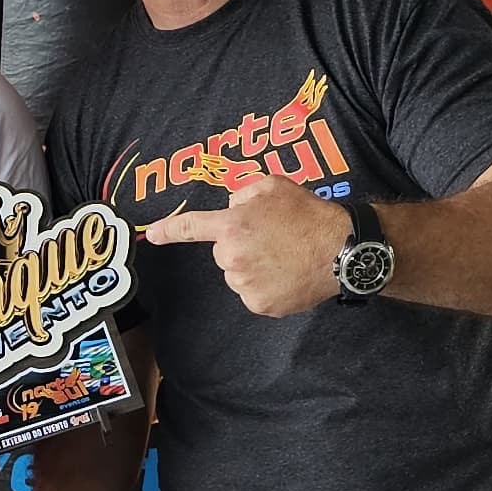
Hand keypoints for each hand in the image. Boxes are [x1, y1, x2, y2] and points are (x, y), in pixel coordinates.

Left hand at [143, 172, 352, 315]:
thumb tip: (231, 207)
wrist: (341, 250)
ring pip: (238, 275)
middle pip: (224, 253)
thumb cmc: (309, 215)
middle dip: (241, 245)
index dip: (168, 230)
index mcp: (232, 226)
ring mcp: (245, 285)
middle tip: (273, 238)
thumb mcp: (274, 185)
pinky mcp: (260, 304)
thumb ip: (243, 193)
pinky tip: (287, 274)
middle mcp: (232, 258)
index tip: (150, 235)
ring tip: (285, 256)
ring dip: (254, 266)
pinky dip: (267, 286)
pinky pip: (253, 293)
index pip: (191, 228)